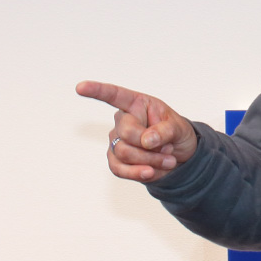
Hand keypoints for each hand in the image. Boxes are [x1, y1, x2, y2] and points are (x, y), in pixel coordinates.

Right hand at [77, 80, 197, 182]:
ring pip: (124, 153)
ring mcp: (116, 141)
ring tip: (168, 160)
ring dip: (150, 161)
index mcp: (137, 104)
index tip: (80, 87)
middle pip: (126, 134)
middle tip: (169, 148)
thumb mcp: (179, 128)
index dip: (97, 90)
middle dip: (150, 146)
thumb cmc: (176, 133)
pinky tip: (151, 172)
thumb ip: (165, 131)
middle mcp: (122, 121)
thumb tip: (145, 140)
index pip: (115, 95)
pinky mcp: (115, 160)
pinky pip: (119, 169)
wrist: (178, 155)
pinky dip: (138, 173)